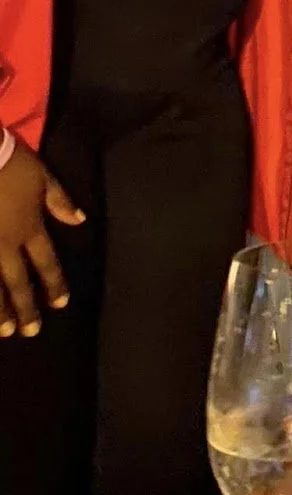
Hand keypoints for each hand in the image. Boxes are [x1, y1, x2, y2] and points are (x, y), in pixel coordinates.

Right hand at [0, 137, 84, 338]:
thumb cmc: (10, 161)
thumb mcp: (42, 176)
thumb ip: (59, 201)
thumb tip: (80, 221)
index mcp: (30, 226)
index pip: (46, 261)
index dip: (54, 283)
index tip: (60, 304)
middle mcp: (6, 242)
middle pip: (18, 281)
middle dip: (27, 308)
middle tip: (32, 332)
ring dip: (0, 311)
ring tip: (5, 332)